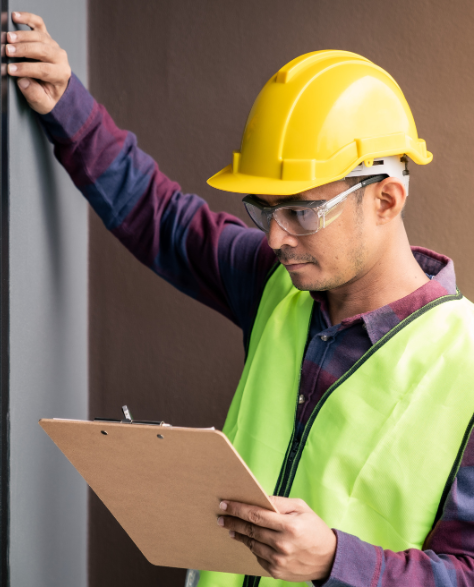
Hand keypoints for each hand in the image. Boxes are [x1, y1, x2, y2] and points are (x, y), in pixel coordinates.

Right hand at [6, 12, 70, 114]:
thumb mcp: (44, 103)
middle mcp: (60, 57)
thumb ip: (35, 95)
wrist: (56, 87)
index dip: (26, 69)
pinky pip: (38, 24)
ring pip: (39, 36)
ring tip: (8, 39)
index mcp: (61, 74)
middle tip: (7, 51)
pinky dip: (27, 18)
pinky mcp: (46, 37)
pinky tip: (16, 17)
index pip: (44, 69)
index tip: (11, 70)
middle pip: (42, 50)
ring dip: (22, 36)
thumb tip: (23, 82)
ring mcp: (53, 45)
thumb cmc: (49, 94)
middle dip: (23, 50)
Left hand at [217, 496, 336, 581]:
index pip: (256, 515)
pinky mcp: (276, 572)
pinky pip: (258, 557)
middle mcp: (282, 544)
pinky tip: (248, 539)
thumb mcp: (301, 508)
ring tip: (230, 528)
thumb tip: (259, 499)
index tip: (225, 504)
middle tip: (221, 517)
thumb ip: (280, 502)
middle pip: (250, 530)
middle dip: (233, 522)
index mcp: (289, 526)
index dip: (238, 509)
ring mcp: (279, 560)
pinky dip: (252, 547)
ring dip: (239, 535)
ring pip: (251, 544)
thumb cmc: (314, 529)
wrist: (328, 559)